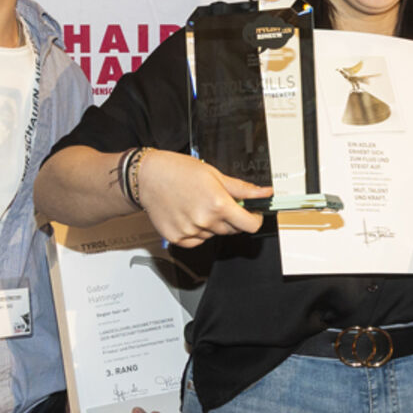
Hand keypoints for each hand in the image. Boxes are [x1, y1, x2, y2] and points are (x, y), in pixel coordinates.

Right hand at [136, 149, 269, 246]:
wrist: (147, 177)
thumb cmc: (178, 171)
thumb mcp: (215, 174)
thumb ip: (242, 188)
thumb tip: (265, 193)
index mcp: (218, 204)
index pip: (249, 225)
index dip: (254, 219)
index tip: (251, 214)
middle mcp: (205, 220)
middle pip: (232, 229)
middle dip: (231, 217)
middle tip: (217, 201)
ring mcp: (190, 231)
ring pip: (213, 234)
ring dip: (212, 224)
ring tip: (197, 204)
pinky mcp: (177, 238)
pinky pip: (197, 241)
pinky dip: (197, 232)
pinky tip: (188, 215)